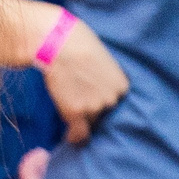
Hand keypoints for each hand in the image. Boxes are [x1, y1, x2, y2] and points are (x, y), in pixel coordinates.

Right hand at [43, 14, 128, 144]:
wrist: (56, 42)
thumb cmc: (76, 40)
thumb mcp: (101, 57)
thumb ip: (104, 75)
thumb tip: (97, 83)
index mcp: (122, 85)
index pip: (116, 103)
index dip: (103, 100)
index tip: (93, 99)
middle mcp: (112, 99)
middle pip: (104, 113)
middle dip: (94, 108)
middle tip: (78, 98)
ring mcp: (95, 108)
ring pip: (90, 122)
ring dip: (82, 118)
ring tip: (69, 105)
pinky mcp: (76, 113)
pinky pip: (79, 134)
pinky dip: (74, 137)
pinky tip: (69, 138)